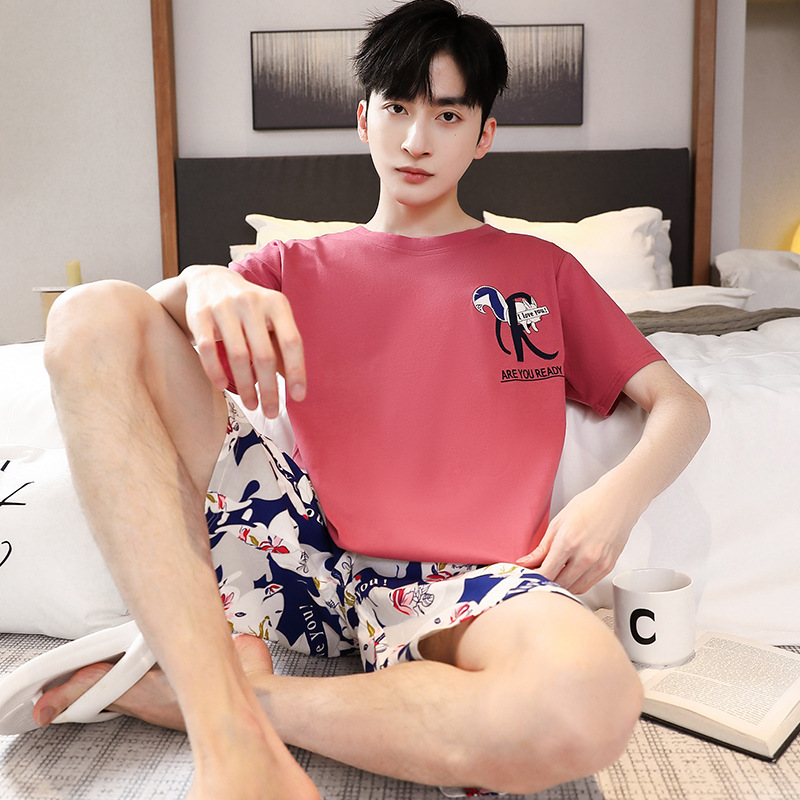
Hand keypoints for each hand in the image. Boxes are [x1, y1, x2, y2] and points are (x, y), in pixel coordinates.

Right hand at [182, 266, 305, 416]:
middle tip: (271, 411)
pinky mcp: (200, 314)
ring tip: (252, 404)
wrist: (210, 280)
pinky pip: (208, 350)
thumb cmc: (249, 308)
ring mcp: (224, 307)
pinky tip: (223, 386)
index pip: (292, 342)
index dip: (296, 371)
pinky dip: (216, 372)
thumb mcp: (271, 318)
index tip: (298, 397)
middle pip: (264, 354)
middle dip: (269, 388)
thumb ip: (281, 346)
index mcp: (276, 304)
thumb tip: (293, 383)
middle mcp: (252, 302)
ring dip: (246, 386)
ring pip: (238, 356)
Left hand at [516, 478, 640, 594]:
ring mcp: (598, 564)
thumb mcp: (558, 522)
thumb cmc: (589, 505)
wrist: (618, 501)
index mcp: (568, 542)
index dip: (534, 577)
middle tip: (539, 574)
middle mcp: (585, 556)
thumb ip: (542, 548)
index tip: (529, 575)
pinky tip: (569, 575)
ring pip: (574, 588)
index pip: (546, 573)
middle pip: (559, 583)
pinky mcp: (608, 567)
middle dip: (546, 582)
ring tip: (553, 575)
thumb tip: (526, 562)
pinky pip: (587, 585)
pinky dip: (575, 584)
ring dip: (561, 586)